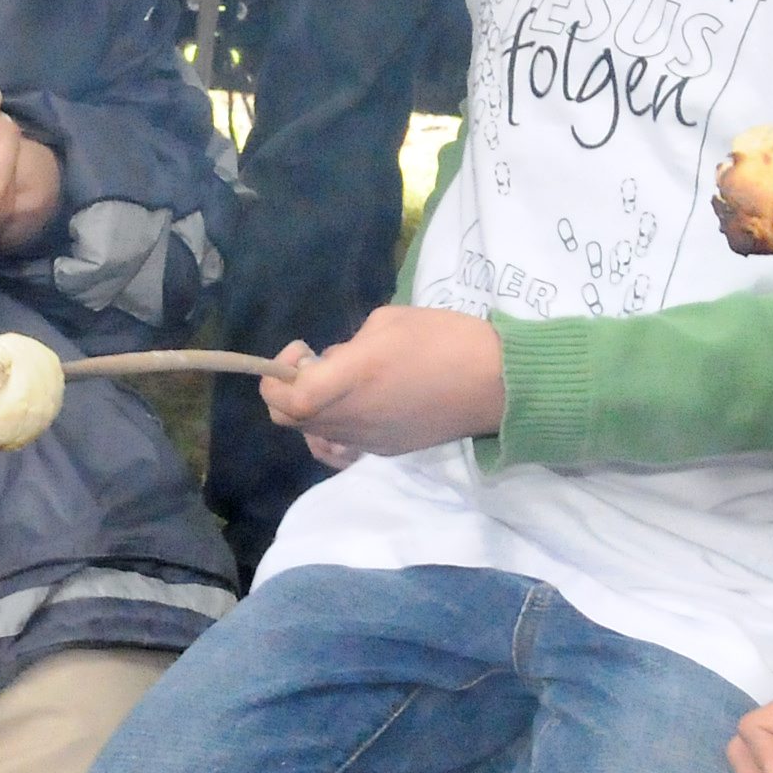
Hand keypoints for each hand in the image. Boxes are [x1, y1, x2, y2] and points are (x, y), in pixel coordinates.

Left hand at [260, 307, 504, 461]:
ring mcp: (368, 440)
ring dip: (312, 407)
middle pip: (291, 420)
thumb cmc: (444, 339)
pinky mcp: (386, 450)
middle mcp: (350, 418)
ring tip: (341, 382)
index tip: (301, 349)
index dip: (277, 375)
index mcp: (348, 381)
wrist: (495, 383)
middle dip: (288, 390)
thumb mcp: (388, 322)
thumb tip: (335, 364)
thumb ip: (349, 346)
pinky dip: (336, 423)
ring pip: (315, 433)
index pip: (286, 398)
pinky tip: (359, 403)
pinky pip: (342, 442)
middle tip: (315, 363)